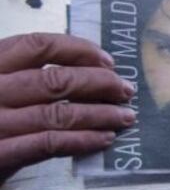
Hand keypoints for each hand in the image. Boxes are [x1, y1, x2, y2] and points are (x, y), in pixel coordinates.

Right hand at [0, 33, 134, 184]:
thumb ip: (23, 73)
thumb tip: (87, 70)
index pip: (37, 46)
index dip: (78, 50)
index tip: (108, 60)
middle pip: (55, 80)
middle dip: (99, 84)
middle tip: (125, 90)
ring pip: (57, 114)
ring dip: (99, 115)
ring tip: (125, 117)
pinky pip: (49, 144)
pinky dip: (82, 140)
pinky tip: (104, 138)